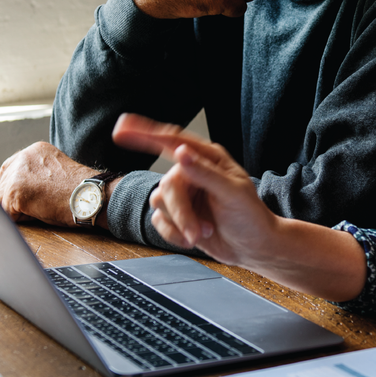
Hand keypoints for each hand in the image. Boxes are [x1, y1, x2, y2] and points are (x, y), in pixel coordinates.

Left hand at [0, 141, 102, 226]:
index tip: (6, 197)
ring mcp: (18, 174)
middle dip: (9, 200)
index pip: (8, 167)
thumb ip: (36, 174)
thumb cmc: (80, 192)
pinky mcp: (16, 192)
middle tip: (24, 211)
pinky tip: (38, 214)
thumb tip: (18, 191)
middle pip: (2, 183)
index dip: (6, 185)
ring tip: (39, 210)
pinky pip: (7, 212)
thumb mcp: (56, 173)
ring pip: (2, 199)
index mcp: (34, 151)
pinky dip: (19, 219)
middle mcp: (23, 157)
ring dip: (16, 210)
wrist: (91, 197)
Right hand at [112, 113, 276, 263]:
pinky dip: (173, 234)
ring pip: (160, 203)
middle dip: (181, 212)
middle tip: (198, 232)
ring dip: (180, 223)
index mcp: (207, 158)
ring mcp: (183, 194)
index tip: (121, 128)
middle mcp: (192, 172)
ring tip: (202, 233)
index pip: (173, 140)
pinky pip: (158, 221)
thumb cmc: (250, 217)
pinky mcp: (176, 215)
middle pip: (167, 184)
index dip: (145, 132)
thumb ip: (205, 173)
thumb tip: (181, 154)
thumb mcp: (233, 193)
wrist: (254, 248)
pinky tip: (193, 240)